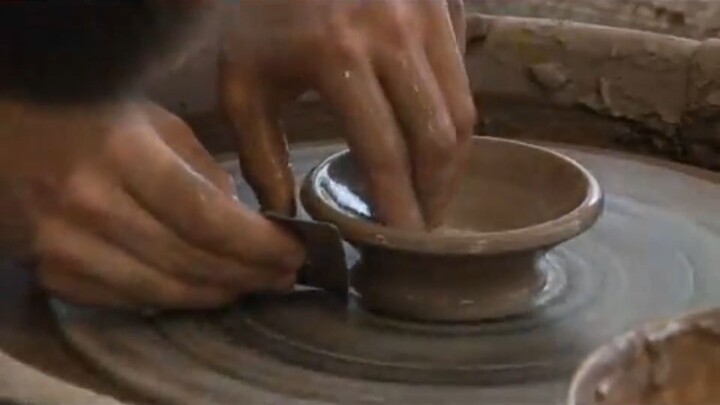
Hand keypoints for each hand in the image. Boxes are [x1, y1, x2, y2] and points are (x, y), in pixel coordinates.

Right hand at [0, 101, 304, 308]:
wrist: (5, 132)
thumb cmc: (89, 114)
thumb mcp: (154, 120)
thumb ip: (203, 170)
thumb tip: (244, 224)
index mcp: (122, 153)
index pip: (207, 218)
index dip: (258, 244)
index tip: (296, 251)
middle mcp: (89, 206)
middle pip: (190, 260)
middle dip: (250, 273)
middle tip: (287, 275)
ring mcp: (63, 246)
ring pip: (162, 290)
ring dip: (219, 293)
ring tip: (256, 286)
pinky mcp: (49, 273)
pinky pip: (127, 301)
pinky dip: (174, 300)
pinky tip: (206, 293)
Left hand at [220, 0, 475, 228]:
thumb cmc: (260, 14)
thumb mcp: (242, 81)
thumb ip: (260, 153)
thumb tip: (285, 215)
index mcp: (335, 55)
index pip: (384, 151)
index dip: (398, 204)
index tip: (402, 237)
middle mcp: (393, 34)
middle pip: (438, 137)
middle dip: (436, 192)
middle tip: (425, 225)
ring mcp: (426, 14)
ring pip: (462, 109)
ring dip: (453, 162)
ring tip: (434, 193)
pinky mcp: (444, 3)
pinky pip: (462, 76)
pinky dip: (452, 118)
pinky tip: (432, 142)